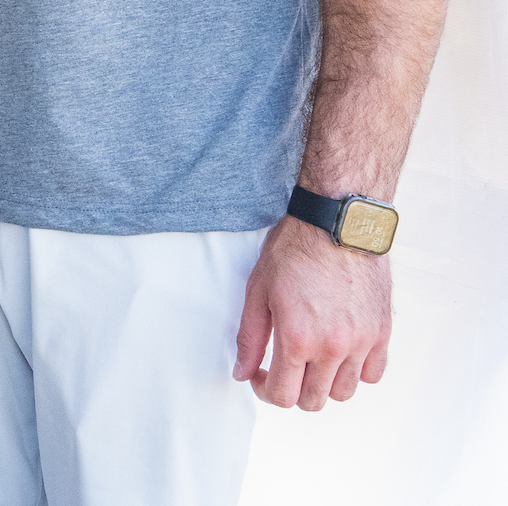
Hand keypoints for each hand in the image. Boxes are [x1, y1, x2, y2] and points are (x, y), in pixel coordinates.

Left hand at [233, 215, 392, 408]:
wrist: (337, 223)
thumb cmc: (294, 251)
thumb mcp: (258, 291)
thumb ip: (249, 338)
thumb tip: (241, 372)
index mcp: (298, 338)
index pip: (283, 395)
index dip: (265, 391)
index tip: (260, 375)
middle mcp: (333, 347)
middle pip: (313, 401)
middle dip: (292, 391)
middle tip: (282, 368)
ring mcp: (363, 342)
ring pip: (344, 392)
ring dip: (323, 384)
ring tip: (310, 359)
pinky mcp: (383, 332)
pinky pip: (373, 374)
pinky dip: (356, 372)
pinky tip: (339, 352)